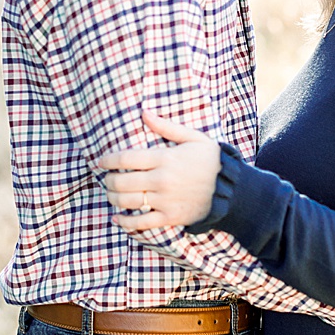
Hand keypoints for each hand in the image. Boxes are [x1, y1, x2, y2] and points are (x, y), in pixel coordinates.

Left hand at [98, 111, 221, 229]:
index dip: (108, 160)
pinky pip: (141, 222)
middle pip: (122, 181)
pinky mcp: (170, 217)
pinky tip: (117, 218)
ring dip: (113, 198)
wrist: (233, 190)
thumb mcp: (194, 138)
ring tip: (110, 195)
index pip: (125, 158)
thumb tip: (144, 112)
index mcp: (165, 158)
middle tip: (106, 179)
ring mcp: (165, 200)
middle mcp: (161, 180)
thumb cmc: (212, 161)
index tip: (101, 162)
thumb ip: (166, 127)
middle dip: (108, 180)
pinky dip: (125, 222)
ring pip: (127, 201)